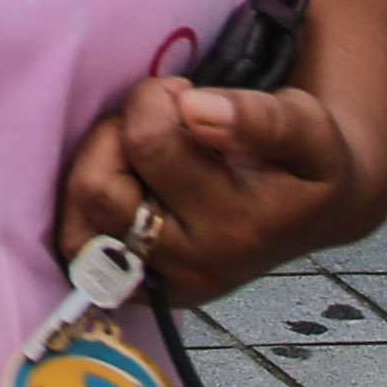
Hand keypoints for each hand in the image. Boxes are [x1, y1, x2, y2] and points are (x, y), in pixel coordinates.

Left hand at [55, 77, 368, 310]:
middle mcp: (194, 266)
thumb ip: (259, 118)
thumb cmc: (302, 163)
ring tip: (142, 154)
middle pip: (97, 186)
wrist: (310, 212)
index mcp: (238, 226)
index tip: (188, 97)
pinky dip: (85, 206)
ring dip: (96, 170)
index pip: (151, 144)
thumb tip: (197, 111)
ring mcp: (161, 283)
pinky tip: (125, 181)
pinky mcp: (137, 289)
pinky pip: (77, 248)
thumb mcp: (307, 128)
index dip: (156, 100)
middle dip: (118, 133)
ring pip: (77, 223)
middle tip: (161, 122)